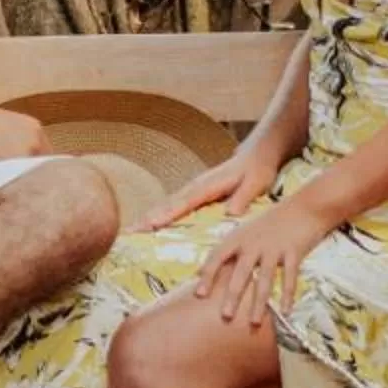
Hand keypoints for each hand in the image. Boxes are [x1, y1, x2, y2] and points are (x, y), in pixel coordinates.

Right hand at [144, 141, 280, 230]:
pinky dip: (159, 214)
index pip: (184, 202)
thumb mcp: (256, 183)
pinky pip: (174, 205)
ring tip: (131, 231)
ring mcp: (193, 189)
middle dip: (148, 217)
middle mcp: (196, 186)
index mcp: (208, 185)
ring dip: (149, 216)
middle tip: (129, 232)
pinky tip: (149, 225)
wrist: (257, 154)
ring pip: (167, 204)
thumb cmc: (257, 169)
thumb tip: (231, 212)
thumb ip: (243, 197)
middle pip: (168, 203)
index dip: (167, 214)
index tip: (150, 225)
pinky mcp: (195, 194)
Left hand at [194, 191, 335, 324]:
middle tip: (225, 316)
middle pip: (240, 272)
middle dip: (232, 295)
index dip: (207, 274)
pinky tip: (285, 312)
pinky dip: (287, 295)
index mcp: (239, 237)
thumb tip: (208, 269)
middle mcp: (253, 242)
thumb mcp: (248, 231)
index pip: (217, 256)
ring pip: (264, 279)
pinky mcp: (293, 252)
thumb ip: (232, 250)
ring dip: (259, 303)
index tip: (199, 294)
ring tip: (254, 323)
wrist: (305, 206)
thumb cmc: (272, 222)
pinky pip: (289, 277)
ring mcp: (274, 248)